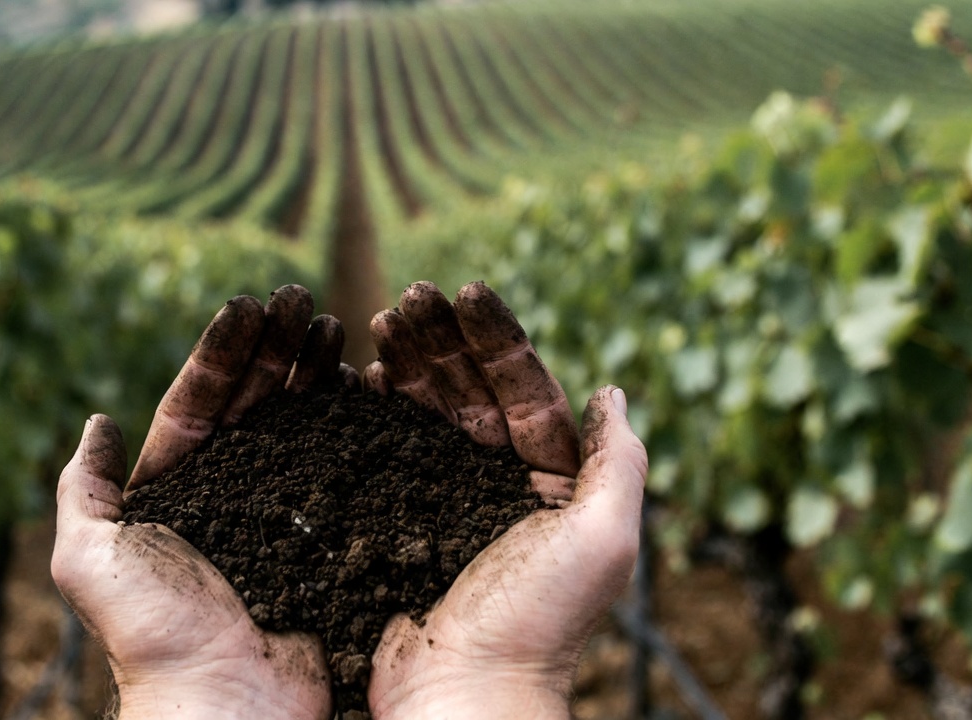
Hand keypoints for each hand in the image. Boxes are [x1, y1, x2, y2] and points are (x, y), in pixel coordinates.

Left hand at [52, 285, 348, 719]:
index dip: (222, 353)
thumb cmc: (153, 633)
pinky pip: (341, 468)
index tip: (250, 305)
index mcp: (176, 492)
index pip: (198, 404)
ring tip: (335, 326)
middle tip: (302, 299)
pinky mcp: (327, 536)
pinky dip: (352, 424)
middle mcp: (231, 496)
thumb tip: (95, 424)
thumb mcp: (90, 558)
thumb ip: (82, 491)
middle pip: (253, 404)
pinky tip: (366, 385)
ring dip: (314, 373)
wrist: (225, 704)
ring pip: (299, 426)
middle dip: (275, 348)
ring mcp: (282, 514)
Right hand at [364, 282, 647, 719]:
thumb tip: (612, 393)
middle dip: (442, 338)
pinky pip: (383, 451)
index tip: (467, 290)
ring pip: (425, 413)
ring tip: (379, 320)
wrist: (462, 694)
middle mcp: (496, 484)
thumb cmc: (537, 623)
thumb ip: (617, 465)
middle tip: (409, 295)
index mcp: (548, 482)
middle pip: (469, 390)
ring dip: (405, 363)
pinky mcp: (396, 520)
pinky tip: (354, 376)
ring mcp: (442, 501)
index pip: (523, 389)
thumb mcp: (602, 540)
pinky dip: (370, 411)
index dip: (498, 338)